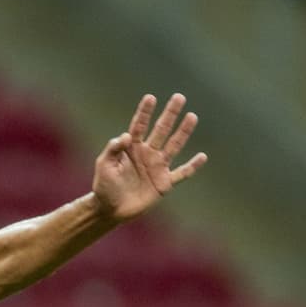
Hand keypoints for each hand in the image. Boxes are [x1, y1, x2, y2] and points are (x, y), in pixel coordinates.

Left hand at [92, 93, 207, 221]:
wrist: (110, 209)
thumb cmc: (104, 186)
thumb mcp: (103, 165)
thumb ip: (112, 149)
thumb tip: (125, 135)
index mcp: (131, 148)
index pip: (139, 126)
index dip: (145, 112)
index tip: (151, 97)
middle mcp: (147, 154)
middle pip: (161, 130)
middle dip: (169, 114)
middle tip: (179, 97)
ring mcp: (157, 167)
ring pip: (174, 146)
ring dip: (183, 132)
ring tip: (192, 116)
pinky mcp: (164, 183)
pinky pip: (182, 173)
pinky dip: (192, 166)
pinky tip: (202, 157)